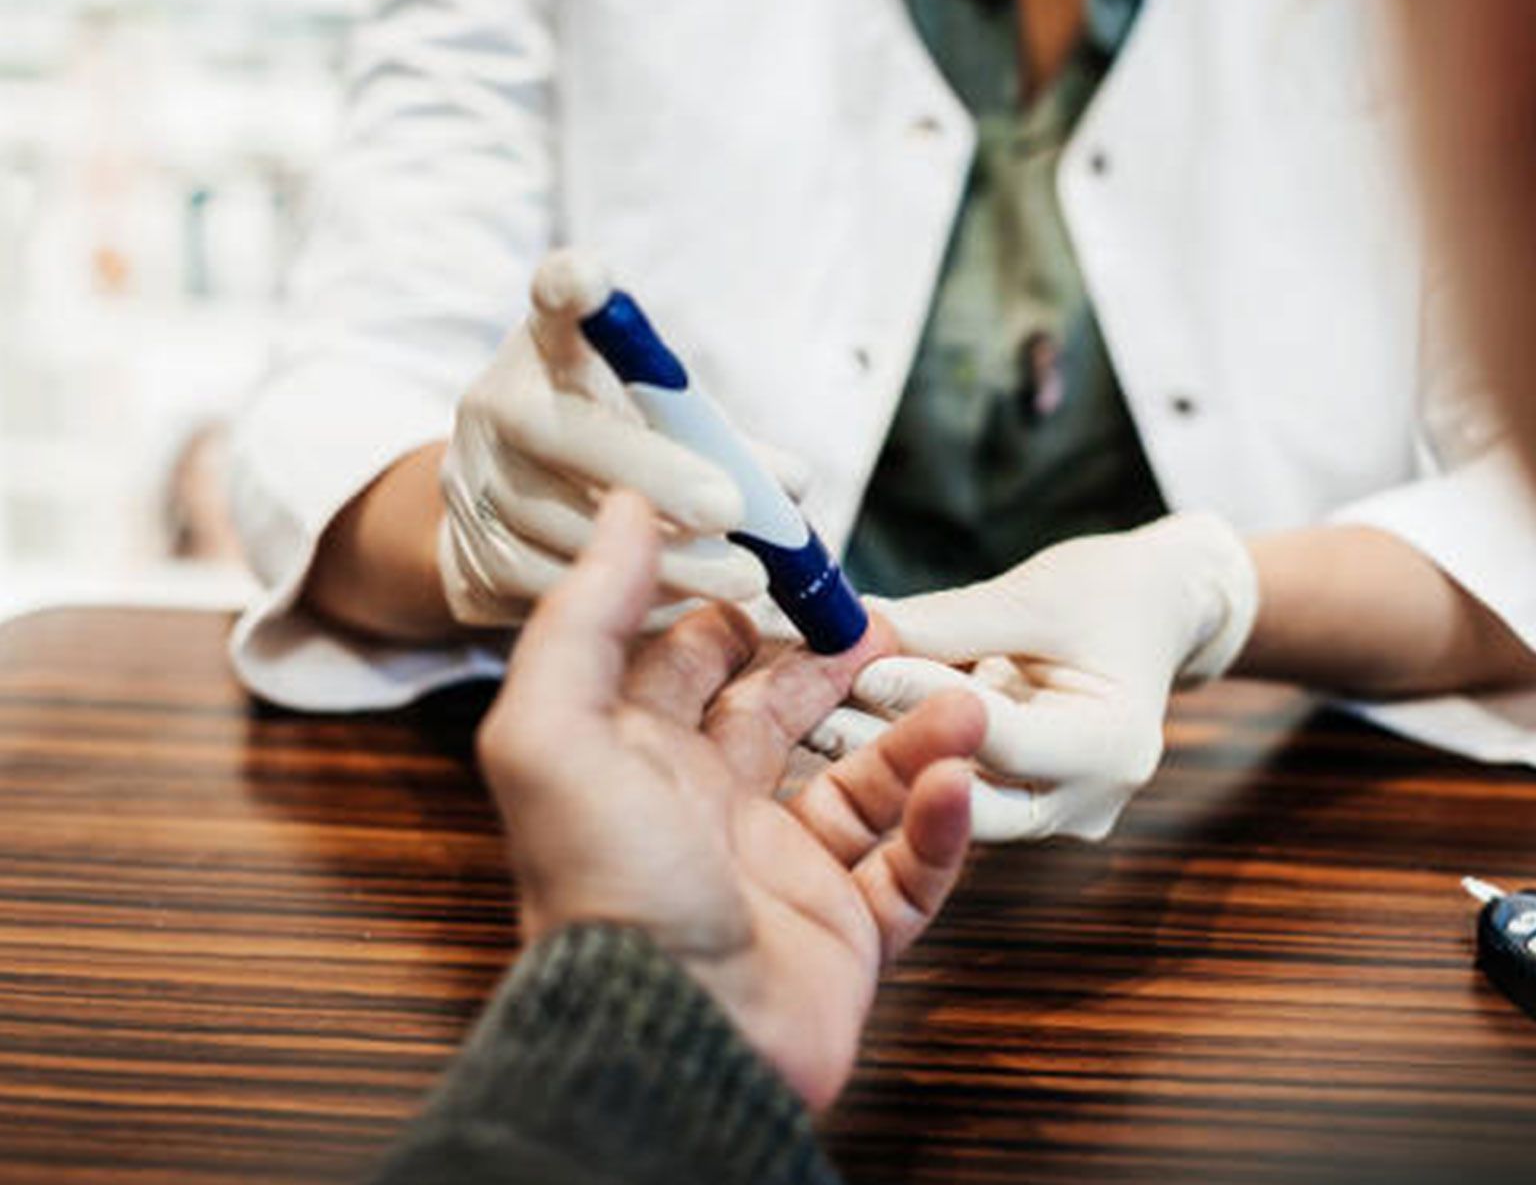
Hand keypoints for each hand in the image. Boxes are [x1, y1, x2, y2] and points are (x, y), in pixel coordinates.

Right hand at [439, 249, 808, 626]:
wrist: (509, 523)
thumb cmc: (609, 454)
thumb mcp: (659, 426)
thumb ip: (723, 444)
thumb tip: (792, 485)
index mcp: (546, 351)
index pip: (552, 301)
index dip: (568, 289)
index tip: (591, 280)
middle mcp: (495, 404)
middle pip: (561, 432)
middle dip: (655, 474)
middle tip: (733, 510)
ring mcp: (471, 482)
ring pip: (560, 524)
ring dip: (664, 558)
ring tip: (742, 577)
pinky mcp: (470, 557)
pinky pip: (553, 585)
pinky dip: (628, 597)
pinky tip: (687, 601)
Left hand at [478, 492, 985, 1109]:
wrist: (670, 1041)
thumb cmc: (605, 886)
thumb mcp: (554, 731)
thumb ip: (584, 615)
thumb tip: (626, 510)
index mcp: (640, 764)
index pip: (693, 665)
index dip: (742, 612)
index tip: (794, 564)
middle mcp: (709, 814)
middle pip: (786, 716)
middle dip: (839, 665)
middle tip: (893, 625)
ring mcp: (781, 876)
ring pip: (865, 787)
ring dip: (916, 740)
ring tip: (965, 701)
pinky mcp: (843, 937)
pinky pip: (910, 872)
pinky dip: (941, 828)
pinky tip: (955, 785)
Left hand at [815, 514, 1257, 841]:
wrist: (1159, 612)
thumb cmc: (1112, 592)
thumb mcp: (1034, 594)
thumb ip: (948, 622)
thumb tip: (854, 630)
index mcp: (1114, 747)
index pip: (1001, 737)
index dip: (923, 701)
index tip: (858, 665)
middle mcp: (1087, 800)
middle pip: (972, 795)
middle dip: (887, 749)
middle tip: (807, 712)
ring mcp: (1055, 814)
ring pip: (953, 797)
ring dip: (883, 756)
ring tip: (808, 716)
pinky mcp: (1021, 806)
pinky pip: (955, 785)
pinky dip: (904, 753)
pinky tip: (839, 722)